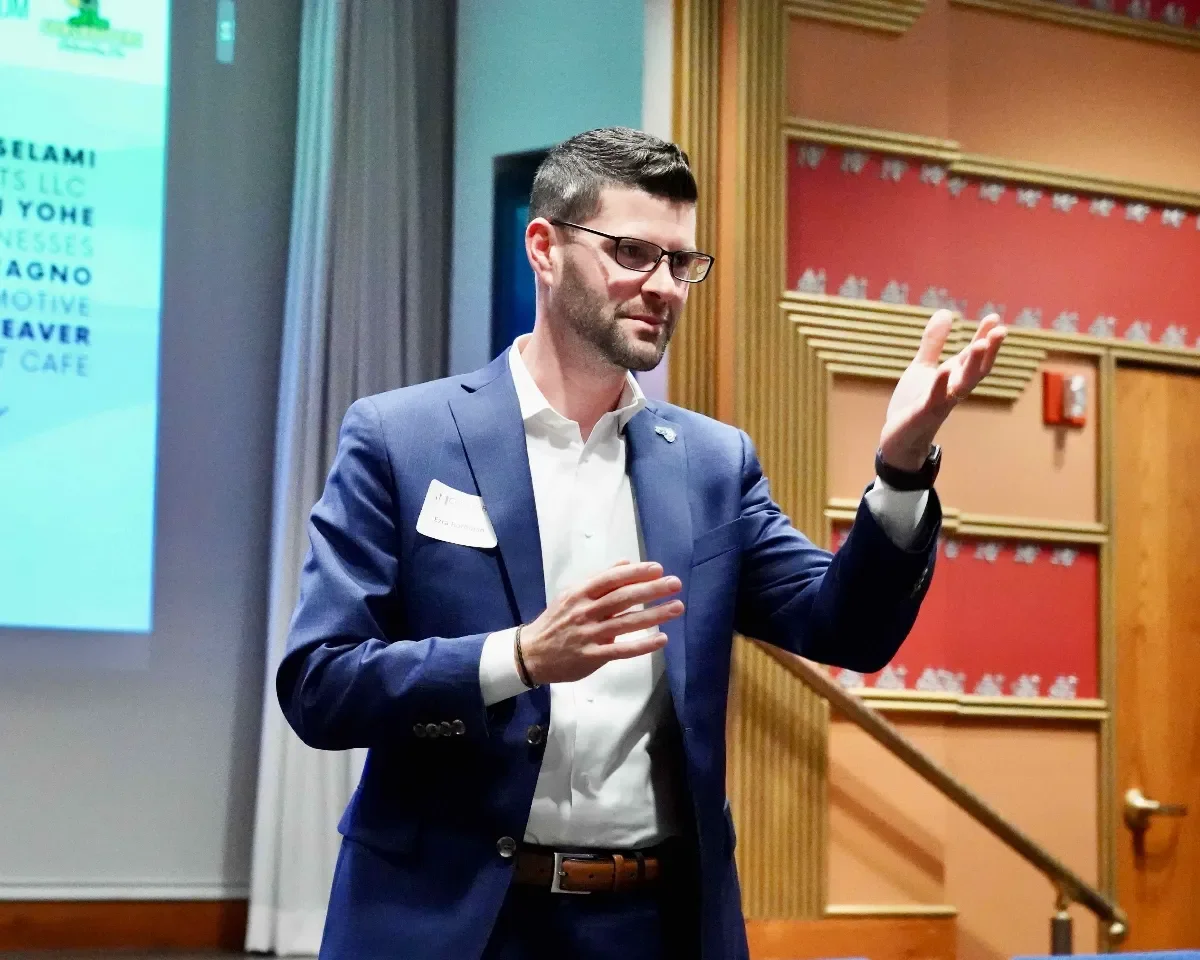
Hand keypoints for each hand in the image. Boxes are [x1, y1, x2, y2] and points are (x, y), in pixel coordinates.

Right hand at [519, 561, 682, 684]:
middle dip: (651, 589)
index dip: (635, 572)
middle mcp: (585, 611)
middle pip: (623, 598)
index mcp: (580, 593)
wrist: (531, 653)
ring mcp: (589, 634)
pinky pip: (621, 651)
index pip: (611, 579)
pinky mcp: (592, 656)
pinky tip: (661, 639)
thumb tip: (625, 563)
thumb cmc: (556, 621)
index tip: (658, 569)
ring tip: (676, 607)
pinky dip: (642, 645)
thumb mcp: (572, 594)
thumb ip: (599, 579)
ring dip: (654, 615)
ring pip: (626, 623)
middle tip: (675, 584)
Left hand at [879, 310, 1006, 470]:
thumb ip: (934, 342)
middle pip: (977, 369)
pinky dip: (940, 385)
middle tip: (1001, 330)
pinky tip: (943, 369)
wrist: (899, 437)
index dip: (984, 336)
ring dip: (972, 365)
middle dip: (989, 351)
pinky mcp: (924, 413)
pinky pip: (935, 399)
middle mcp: (953, 388)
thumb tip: (946, 311)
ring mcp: (941, 401)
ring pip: (963, 384)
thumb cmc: (914, 402)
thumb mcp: (924, 367)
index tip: (995, 316)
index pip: (973, 355)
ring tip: (980, 343)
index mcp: (953, 376)